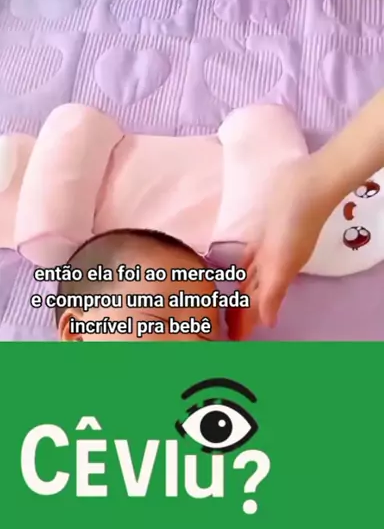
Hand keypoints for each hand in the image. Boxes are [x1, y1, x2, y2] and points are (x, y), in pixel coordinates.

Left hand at [226, 154, 335, 339]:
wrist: (305, 188)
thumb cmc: (293, 226)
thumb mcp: (283, 262)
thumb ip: (274, 291)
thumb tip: (268, 323)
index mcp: (277, 275)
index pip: (257, 305)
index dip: (246, 321)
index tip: (233, 339)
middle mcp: (272, 265)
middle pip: (252, 294)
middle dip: (240, 310)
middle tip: (222, 325)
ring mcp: (268, 248)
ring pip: (251, 277)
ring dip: (240, 290)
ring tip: (226, 304)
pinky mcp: (263, 232)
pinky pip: (250, 256)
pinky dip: (243, 266)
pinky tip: (234, 269)